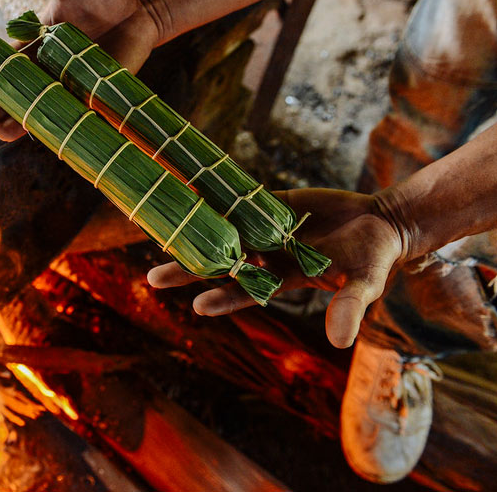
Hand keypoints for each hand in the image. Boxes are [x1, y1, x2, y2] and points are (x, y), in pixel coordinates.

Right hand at [0, 0, 160, 140]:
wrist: (142, 9)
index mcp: (35, 46)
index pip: (5, 65)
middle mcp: (48, 71)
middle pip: (17, 94)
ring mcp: (70, 87)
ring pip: (40, 110)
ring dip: (21, 123)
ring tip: (1, 135)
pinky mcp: (95, 97)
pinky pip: (75, 117)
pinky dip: (61, 128)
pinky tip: (46, 140)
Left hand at [147, 188, 408, 347]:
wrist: (380, 223)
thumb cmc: (372, 259)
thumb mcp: (364, 284)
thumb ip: (348, 307)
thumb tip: (339, 341)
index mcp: (284, 278)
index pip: (247, 292)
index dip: (224, 298)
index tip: (197, 306)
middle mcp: (268, 256)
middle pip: (222, 264)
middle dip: (189, 270)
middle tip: (153, 279)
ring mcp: (267, 228)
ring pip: (224, 230)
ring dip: (195, 231)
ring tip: (159, 233)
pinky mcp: (272, 204)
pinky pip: (240, 199)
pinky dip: (217, 196)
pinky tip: (189, 192)